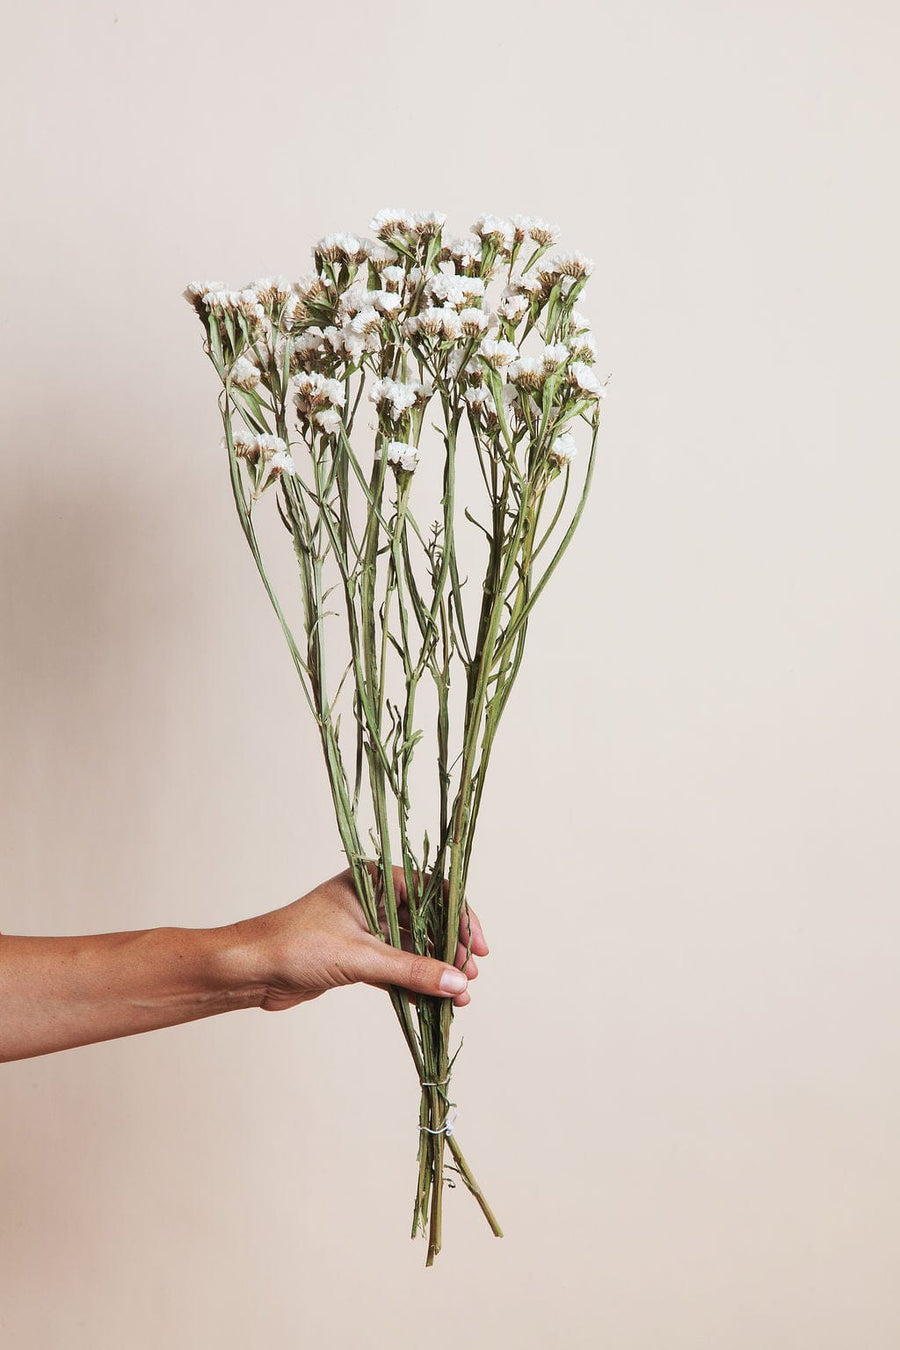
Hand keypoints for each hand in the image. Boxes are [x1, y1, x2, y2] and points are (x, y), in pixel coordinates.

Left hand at [231, 865, 489, 1012]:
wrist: (247, 969)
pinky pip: (395, 968)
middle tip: (469, 978)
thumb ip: (411, 970)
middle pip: (427, 921)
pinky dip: (414, 983)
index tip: (477, 949)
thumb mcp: (360, 957)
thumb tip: (457, 982)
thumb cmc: (294, 945)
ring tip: (458, 998)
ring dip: (435, 971)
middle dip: (450, 951)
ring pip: (413, 947)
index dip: (460, 918)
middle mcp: (372, 900)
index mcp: (374, 880)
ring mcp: (364, 929)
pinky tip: (432, 1002)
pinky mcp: (355, 957)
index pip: (432, 892)